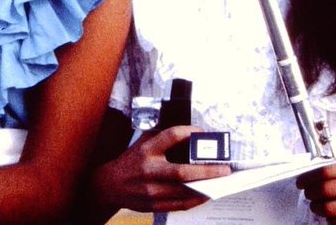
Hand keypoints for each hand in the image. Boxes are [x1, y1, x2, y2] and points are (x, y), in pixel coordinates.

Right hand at [90, 126, 230, 212]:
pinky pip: (180, 204)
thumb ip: (162, 137)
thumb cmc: (131, 161)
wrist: (110, 185)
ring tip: (221, 183)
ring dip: (206, 188)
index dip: (188, 132)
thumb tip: (191, 134)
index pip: (170, 136)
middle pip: (182, 172)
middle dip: (206, 171)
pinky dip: (196, 200)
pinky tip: (206, 194)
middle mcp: (149, 170)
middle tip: (225, 169)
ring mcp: (151, 190)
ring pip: (184, 191)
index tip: (201, 132)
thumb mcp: (142, 142)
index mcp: (146, 150)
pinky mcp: (154, 204)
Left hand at [297, 157, 335, 223]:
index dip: (308, 178)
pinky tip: (330, 215)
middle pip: (326, 189)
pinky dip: (331, 220)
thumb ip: (325, 169)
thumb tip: (303, 178)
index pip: (325, 171)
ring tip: (316, 205)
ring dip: (317, 208)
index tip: (300, 183)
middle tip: (308, 194)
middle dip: (311, 193)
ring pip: (330, 208)